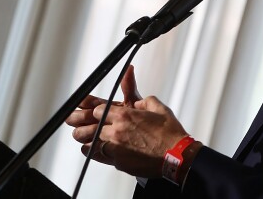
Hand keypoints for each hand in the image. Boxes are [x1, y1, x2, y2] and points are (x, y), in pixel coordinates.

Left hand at [65, 65, 191, 177]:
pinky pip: (99, 156)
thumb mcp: (159, 108)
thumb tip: (139, 101)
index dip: (98, 111)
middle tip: (86, 123)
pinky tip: (95, 150)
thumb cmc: (170, 133)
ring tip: (88, 137)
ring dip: (89, 139)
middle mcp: (117, 131)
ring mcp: (116, 148)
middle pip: (91, 126)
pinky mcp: (118, 162)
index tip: (99, 113)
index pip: (99, 110)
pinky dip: (95, 152)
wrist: (176, 155)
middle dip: (88, 124)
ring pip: (91, 142)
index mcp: (125, 115)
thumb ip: (144, 100)